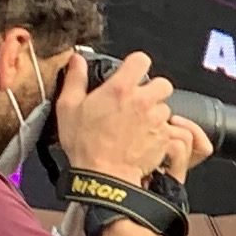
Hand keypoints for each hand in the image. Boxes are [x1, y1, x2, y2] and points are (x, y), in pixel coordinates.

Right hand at [52, 47, 203, 182]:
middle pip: (162, 83)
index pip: (141, 60)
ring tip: (136, 122)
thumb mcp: (68, 107)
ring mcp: (156, 120)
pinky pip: (167, 128)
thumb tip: (76, 60)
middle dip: (152, 90)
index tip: (130, 72)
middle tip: (137, 100)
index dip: (136, 64)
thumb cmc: (85, 144)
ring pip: (165, 107)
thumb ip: (75, 79)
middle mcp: (142, 101)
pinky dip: (158, 131)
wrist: (105, 175)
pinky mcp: (164, 137)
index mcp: (120, 89)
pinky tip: (141, 137)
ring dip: (155, 112)